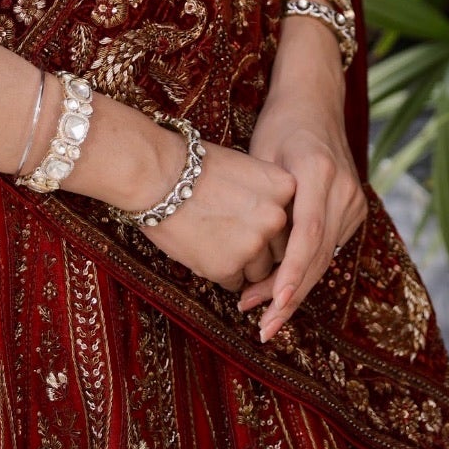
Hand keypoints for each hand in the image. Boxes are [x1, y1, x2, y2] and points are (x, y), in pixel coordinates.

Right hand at [139, 135, 296, 290]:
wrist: (156, 174)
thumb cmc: (195, 166)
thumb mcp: (244, 168)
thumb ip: (267, 196)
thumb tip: (276, 225)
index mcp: (284, 188)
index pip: (291, 221)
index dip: (269, 223)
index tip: (251, 218)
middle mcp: (276, 217)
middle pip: (279, 249)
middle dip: (258, 247)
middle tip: (228, 229)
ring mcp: (254, 244)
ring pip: (258, 271)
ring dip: (241, 263)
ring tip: (213, 237)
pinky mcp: (229, 267)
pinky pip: (234, 283)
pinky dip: (220, 271)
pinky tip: (202, 247)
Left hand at [238, 95, 366, 342]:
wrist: (315, 100)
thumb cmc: (279, 125)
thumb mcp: (262, 154)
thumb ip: (265, 202)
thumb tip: (255, 258)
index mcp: (317, 171)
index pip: (308, 233)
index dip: (291, 272)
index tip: (274, 302)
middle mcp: (343, 189)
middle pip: (318, 254)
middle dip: (289, 295)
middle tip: (263, 327)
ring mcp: (354, 200)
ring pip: (325, 258)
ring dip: (295, 288)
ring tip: (265, 316)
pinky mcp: (356, 208)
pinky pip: (330, 248)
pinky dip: (306, 270)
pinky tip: (282, 290)